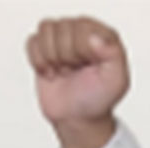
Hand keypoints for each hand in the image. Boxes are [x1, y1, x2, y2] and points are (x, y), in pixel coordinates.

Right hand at [26, 17, 128, 147]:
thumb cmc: (98, 99)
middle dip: (66, 56)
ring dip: (52, 58)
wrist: (77, 117)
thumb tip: (96, 37)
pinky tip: (52, 72)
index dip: (82, 50)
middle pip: (62, 27)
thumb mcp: (117, 80)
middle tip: (76, 71)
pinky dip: (39, 61)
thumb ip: (113, 55)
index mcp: (104, 35)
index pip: (82, 27)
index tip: (90, 66)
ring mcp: (63, 37)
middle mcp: (83, 31)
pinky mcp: (44, 46)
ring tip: (65, 71)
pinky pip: (32, 42)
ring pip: (46, 30)